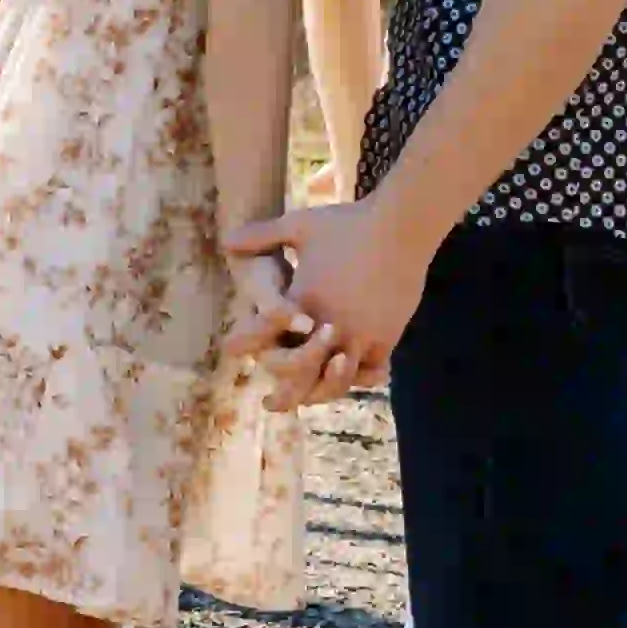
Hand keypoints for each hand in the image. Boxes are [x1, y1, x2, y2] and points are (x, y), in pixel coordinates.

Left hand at [222, 191, 430, 408]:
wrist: (400, 226)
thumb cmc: (349, 223)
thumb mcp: (299, 225)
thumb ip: (262, 236)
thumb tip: (226, 240)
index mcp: (301, 301)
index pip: (263, 333)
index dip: (244, 342)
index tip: (229, 350)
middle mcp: (326, 326)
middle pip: (298, 374)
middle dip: (283, 394)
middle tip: (270, 403)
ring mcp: (358, 335)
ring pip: (336, 381)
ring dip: (321, 392)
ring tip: (312, 399)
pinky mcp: (385, 337)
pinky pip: (369, 372)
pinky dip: (358, 379)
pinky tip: (352, 380)